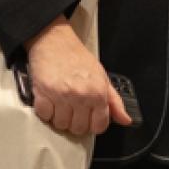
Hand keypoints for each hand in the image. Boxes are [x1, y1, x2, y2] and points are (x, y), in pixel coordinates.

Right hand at [24, 18, 131, 136]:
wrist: (54, 40)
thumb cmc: (77, 57)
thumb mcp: (101, 76)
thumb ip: (114, 101)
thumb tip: (125, 120)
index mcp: (98, 92)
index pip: (99, 126)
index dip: (93, 124)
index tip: (88, 117)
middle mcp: (81, 95)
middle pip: (78, 129)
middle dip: (75, 122)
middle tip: (72, 108)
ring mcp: (61, 95)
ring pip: (60, 124)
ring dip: (59, 117)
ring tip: (60, 103)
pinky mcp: (43, 92)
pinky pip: (44, 116)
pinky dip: (45, 111)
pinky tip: (49, 100)